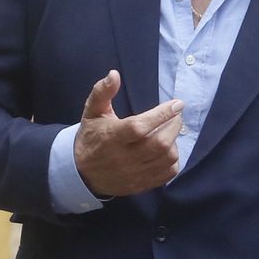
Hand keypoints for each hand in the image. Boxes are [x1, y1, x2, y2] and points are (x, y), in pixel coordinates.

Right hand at [72, 71, 184, 197]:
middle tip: (175, 116)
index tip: (177, 104)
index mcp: (111, 137)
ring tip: (169, 131)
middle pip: (159, 143)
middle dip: (174, 126)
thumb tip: (114, 74)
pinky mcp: (142, 184)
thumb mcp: (92, 112)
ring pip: (167, 158)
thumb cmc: (91, 136)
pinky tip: (167, 149)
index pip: (140, 127)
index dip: (162, 114)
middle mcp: (123, 158)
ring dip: (174, 141)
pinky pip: (168, 173)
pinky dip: (173, 159)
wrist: (82, 172)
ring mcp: (134, 173)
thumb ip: (102, 92)